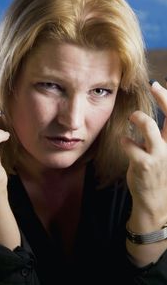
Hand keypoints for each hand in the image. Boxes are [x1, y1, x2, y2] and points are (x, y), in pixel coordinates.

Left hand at [121, 80, 166, 230]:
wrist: (155, 201)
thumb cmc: (157, 173)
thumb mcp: (163, 153)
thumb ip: (159, 135)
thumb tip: (144, 115)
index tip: (158, 85)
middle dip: (163, 98)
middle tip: (152, 88)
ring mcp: (159, 156)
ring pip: (149, 127)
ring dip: (139, 118)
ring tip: (131, 117)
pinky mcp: (144, 164)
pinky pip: (130, 144)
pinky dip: (125, 140)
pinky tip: (124, 141)